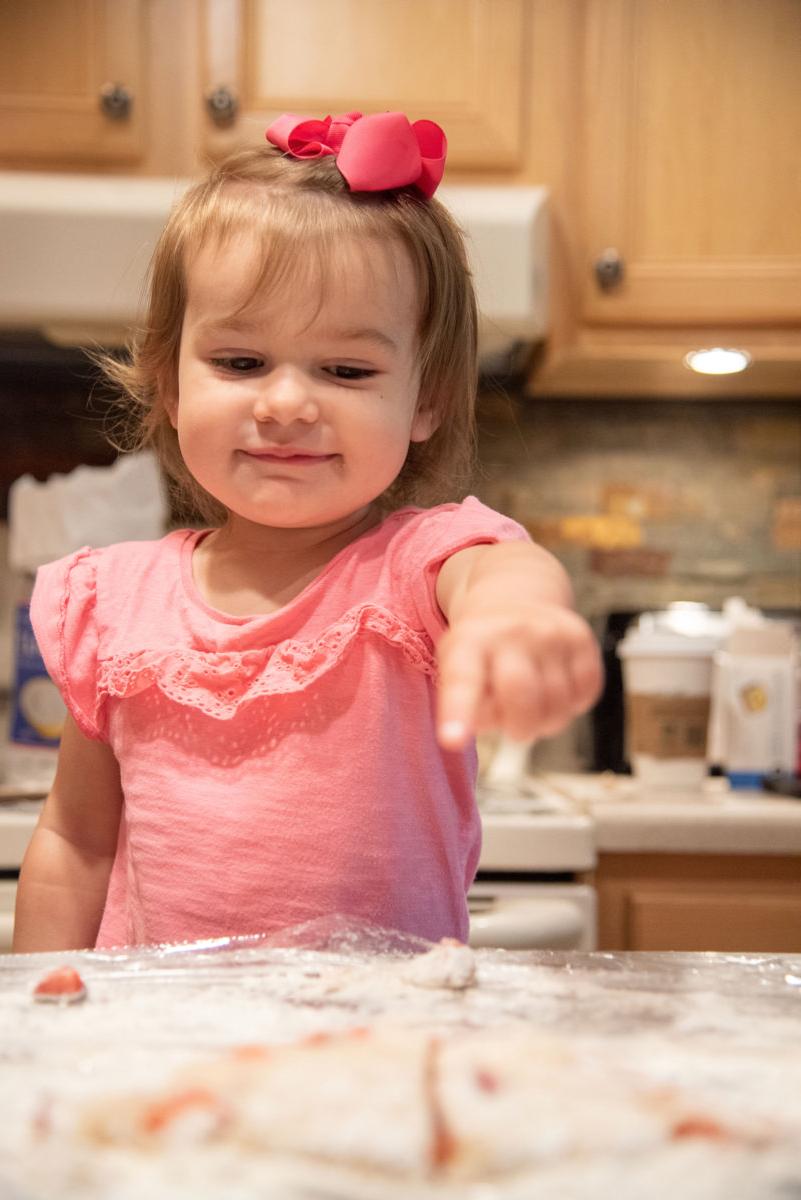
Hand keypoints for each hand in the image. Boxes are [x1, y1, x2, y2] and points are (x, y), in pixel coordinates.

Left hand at [435, 603, 602, 750]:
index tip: (452, 740)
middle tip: (516, 731)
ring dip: (547, 722)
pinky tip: (555, 690)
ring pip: (558, 703)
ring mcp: (550, 632)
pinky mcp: (581, 638)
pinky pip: (585, 694)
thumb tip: (486, 727)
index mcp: (470, 642)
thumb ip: (467, 706)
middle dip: (520, 728)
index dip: (459, 712)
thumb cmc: (482, 650)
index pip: (463, 681)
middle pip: (521, 693)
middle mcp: (511, 632)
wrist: (515, 599)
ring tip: (533, 707)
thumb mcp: (457, 669)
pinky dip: (572, 705)